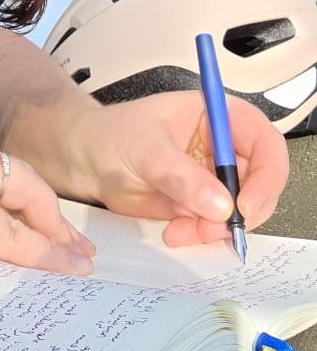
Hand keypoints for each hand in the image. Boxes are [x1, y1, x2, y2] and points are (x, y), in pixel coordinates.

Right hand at [0, 138, 95, 290]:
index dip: (7, 190)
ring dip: (51, 228)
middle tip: (69, 235)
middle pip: (8, 169)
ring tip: (74, 256)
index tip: (27, 214)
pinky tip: (56, 267)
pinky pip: (7, 233)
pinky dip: (38, 251)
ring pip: (18, 193)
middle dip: (44, 202)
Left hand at [74, 91, 288, 245]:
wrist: (82, 160)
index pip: (263, 139)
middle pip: (261, 179)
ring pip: (243, 208)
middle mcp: (221, 145)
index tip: (246, 204)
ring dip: (220, 228)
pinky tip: (175, 232)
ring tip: (184, 231)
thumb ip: (181, 176)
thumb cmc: (110, 136)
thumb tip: (221, 204)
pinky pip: (219, 225)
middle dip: (244, 210)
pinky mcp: (200, 202)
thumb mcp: (145, 150)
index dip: (267, 172)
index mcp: (215, 115)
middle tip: (215, 228)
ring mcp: (212, 175)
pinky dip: (203, 236)